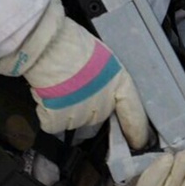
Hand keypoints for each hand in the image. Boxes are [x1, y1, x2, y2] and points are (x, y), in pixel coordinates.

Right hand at [0, 0, 148, 148]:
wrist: (48, 45)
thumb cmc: (74, 42)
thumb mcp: (102, 57)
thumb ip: (106, 79)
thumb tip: (100, 89)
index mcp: (120, 84)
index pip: (134, 114)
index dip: (136, 131)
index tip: (138, 143)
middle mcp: (104, 103)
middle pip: (97, 116)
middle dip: (86, 106)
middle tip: (73, 85)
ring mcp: (81, 114)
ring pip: (73, 120)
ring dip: (65, 109)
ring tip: (57, 84)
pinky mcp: (58, 121)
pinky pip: (52, 123)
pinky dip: (46, 112)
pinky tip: (46, 93)